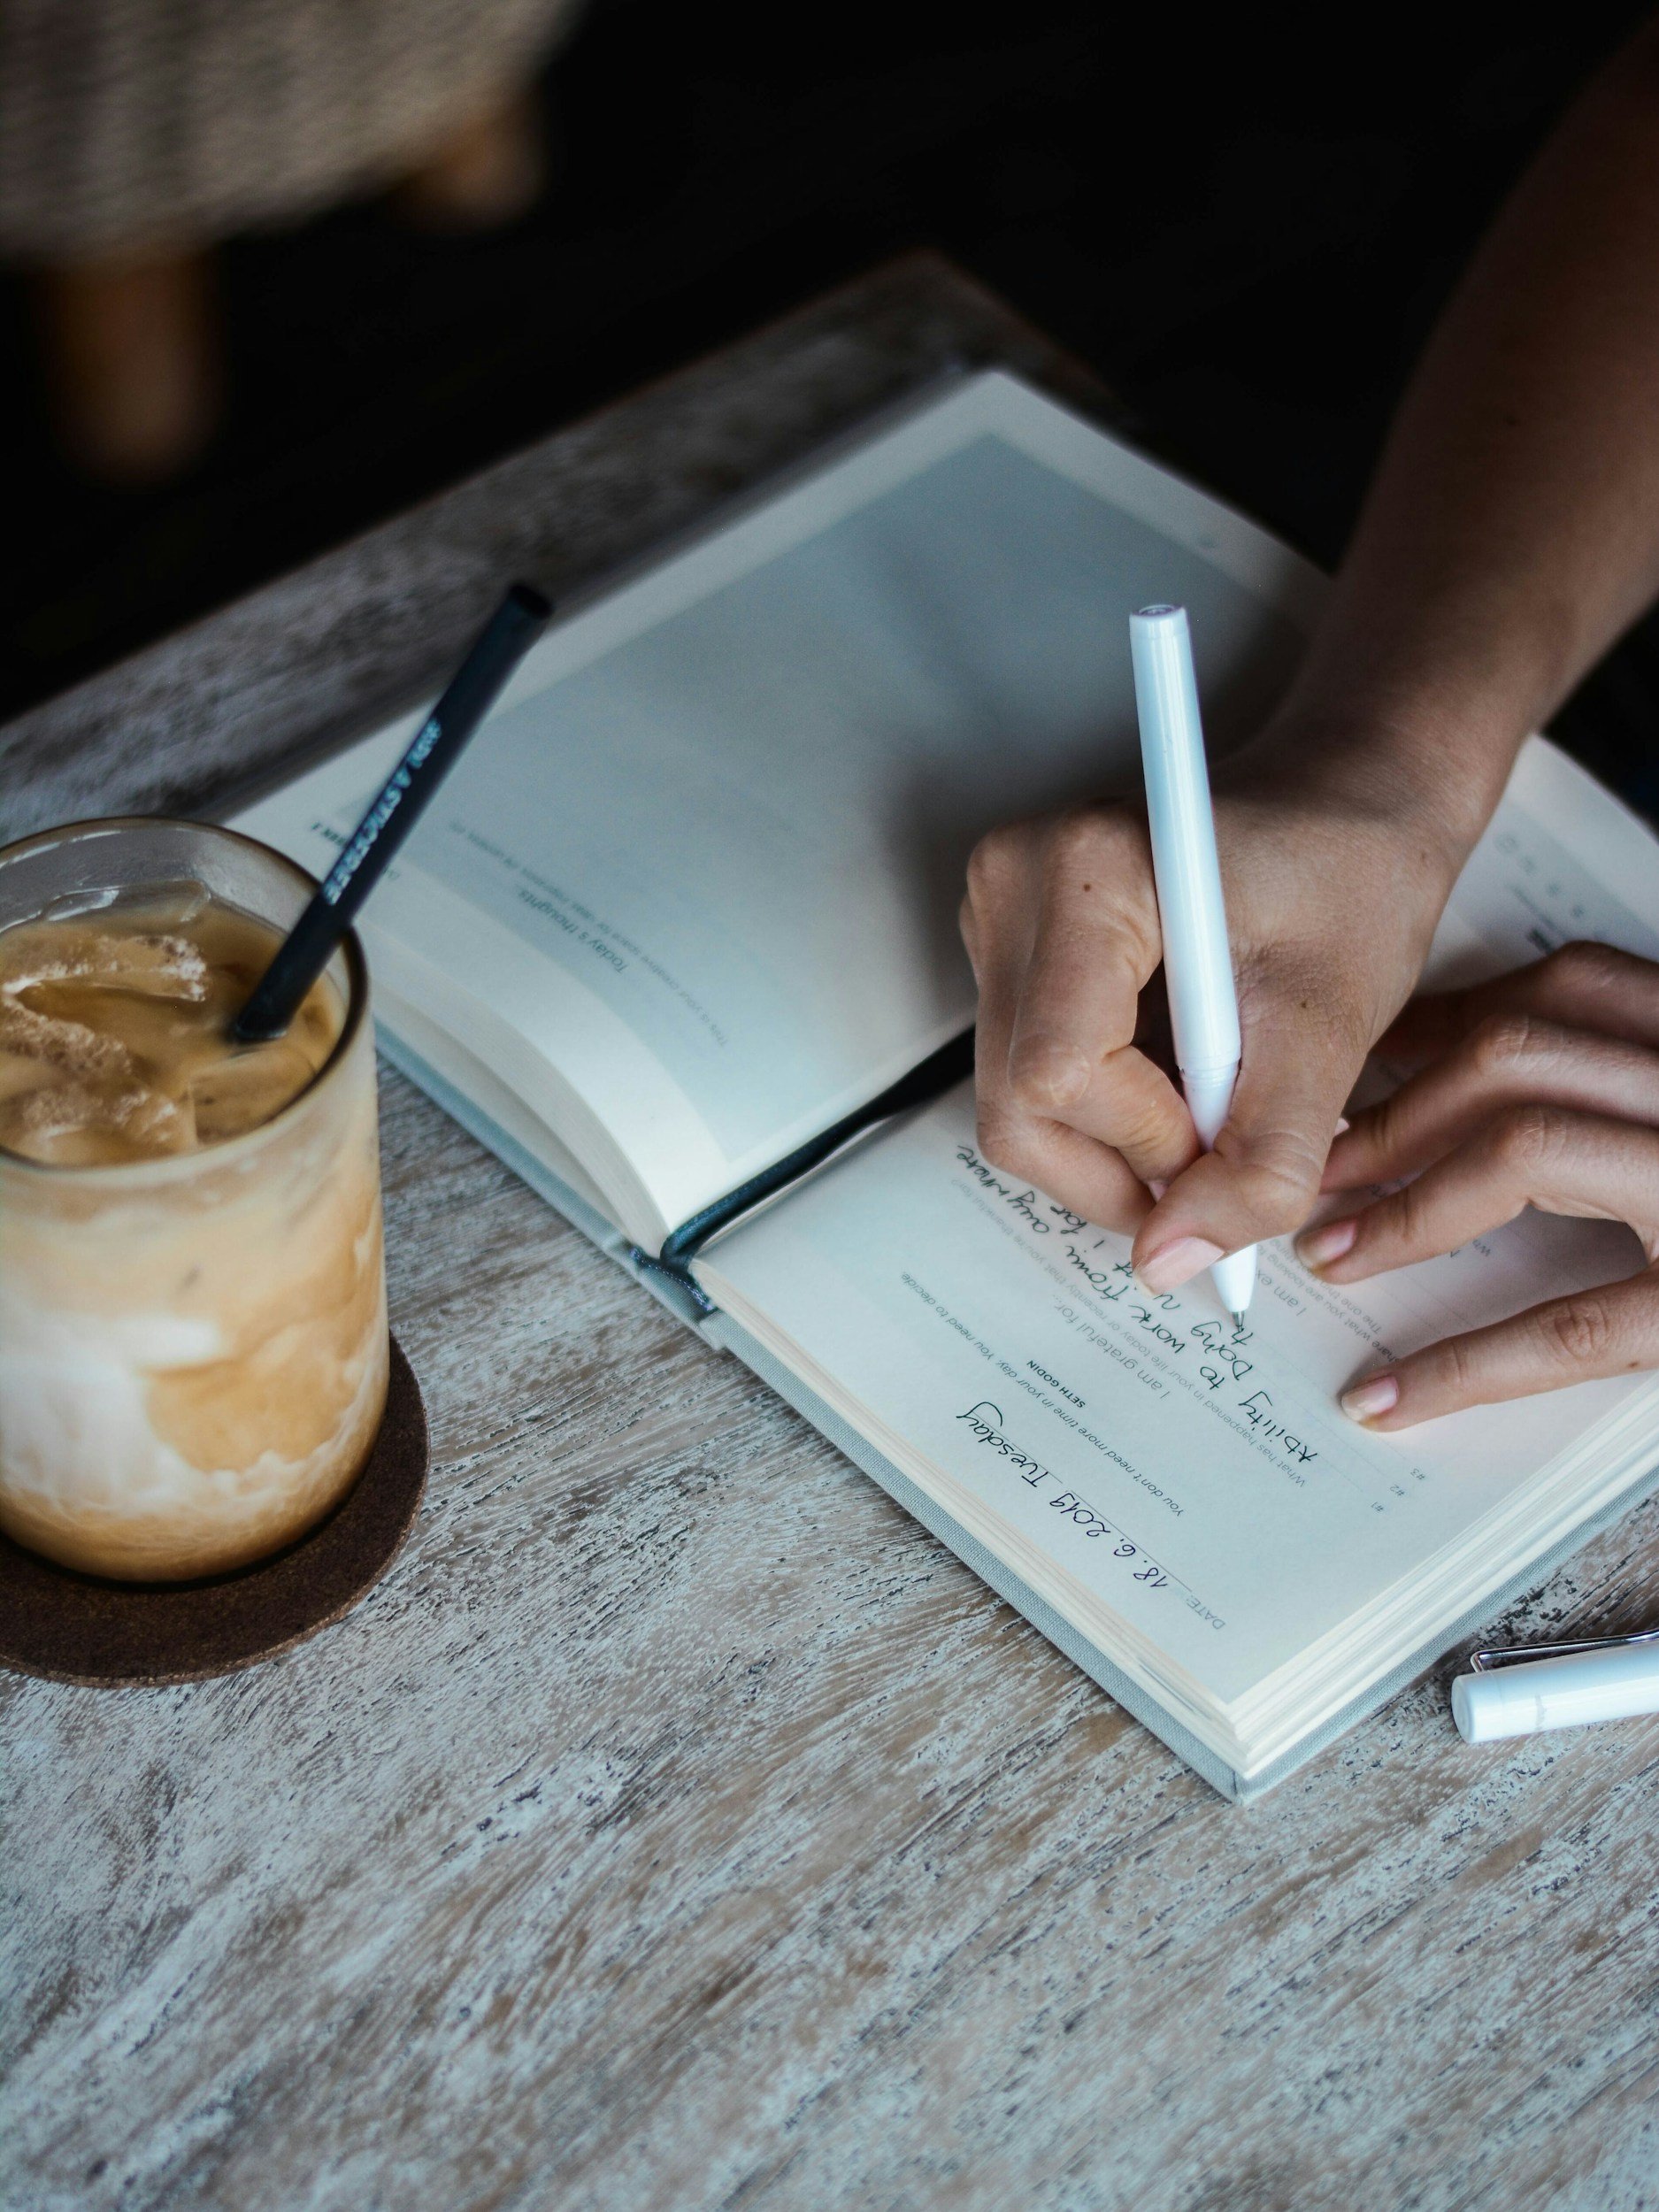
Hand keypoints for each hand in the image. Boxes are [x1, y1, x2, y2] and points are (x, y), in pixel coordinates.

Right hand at [960, 753, 1462, 1285]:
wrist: (1350, 804)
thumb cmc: (1352, 876)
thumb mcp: (1331, 1030)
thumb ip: (1260, 1160)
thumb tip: (1171, 1263)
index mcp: (1081, 871)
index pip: (1059, 1077)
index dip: (1151, 1144)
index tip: (1240, 1136)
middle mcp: (1009, 886)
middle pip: (1018, 1108)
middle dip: (1128, 1164)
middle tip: (1228, 1152)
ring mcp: (996, 919)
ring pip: (1017, 1110)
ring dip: (1123, 1142)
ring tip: (1217, 1096)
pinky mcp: (1006, 952)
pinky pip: (1029, 1081)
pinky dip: (1111, 1109)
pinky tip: (1182, 1070)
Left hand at [1300, 943, 1658, 1426]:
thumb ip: (1630, 1080)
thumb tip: (1468, 1081)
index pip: (1561, 990)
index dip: (1436, 1030)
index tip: (1360, 1077)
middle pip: (1521, 1053)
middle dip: (1395, 1112)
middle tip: (1324, 1174)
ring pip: (1533, 1142)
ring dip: (1411, 1202)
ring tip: (1338, 1256)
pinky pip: (1579, 1323)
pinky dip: (1467, 1363)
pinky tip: (1394, 1398)